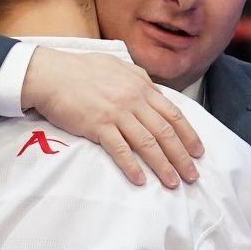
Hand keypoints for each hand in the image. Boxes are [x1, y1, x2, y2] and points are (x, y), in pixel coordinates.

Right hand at [23, 48, 202, 187]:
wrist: (51, 73)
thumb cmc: (82, 69)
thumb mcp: (118, 66)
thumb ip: (138, 79)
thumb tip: (153, 91)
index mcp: (141, 86)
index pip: (173, 114)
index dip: (189, 135)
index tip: (198, 152)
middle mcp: (133, 100)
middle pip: (165, 132)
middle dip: (182, 156)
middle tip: (192, 176)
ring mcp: (117, 113)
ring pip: (147, 143)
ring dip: (163, 166)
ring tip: (173, 183)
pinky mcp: (98, 125)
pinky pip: (120, 150)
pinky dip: (132, 166)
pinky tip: (141, 181)